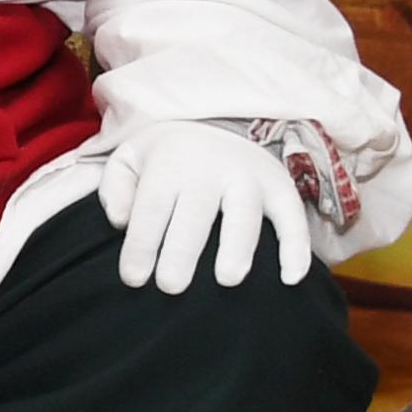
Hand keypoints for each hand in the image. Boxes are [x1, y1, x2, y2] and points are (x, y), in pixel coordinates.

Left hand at [98, 121, 310, 293]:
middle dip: (182, 253)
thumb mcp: (129, 160)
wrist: (213, 124)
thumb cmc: (164, 159)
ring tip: (227, 280)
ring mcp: (250, 177)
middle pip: (196, 214)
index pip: (151, 208)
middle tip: (171, 287)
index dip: (141, 245)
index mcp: (170, 163)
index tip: (134, 279)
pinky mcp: (280, 187)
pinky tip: (290, 278)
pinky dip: (296, 246)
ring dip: (238, 247)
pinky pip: (293, 217)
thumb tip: (121, 220)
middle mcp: (211, 168)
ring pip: (245, 214)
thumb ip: (115, 188)